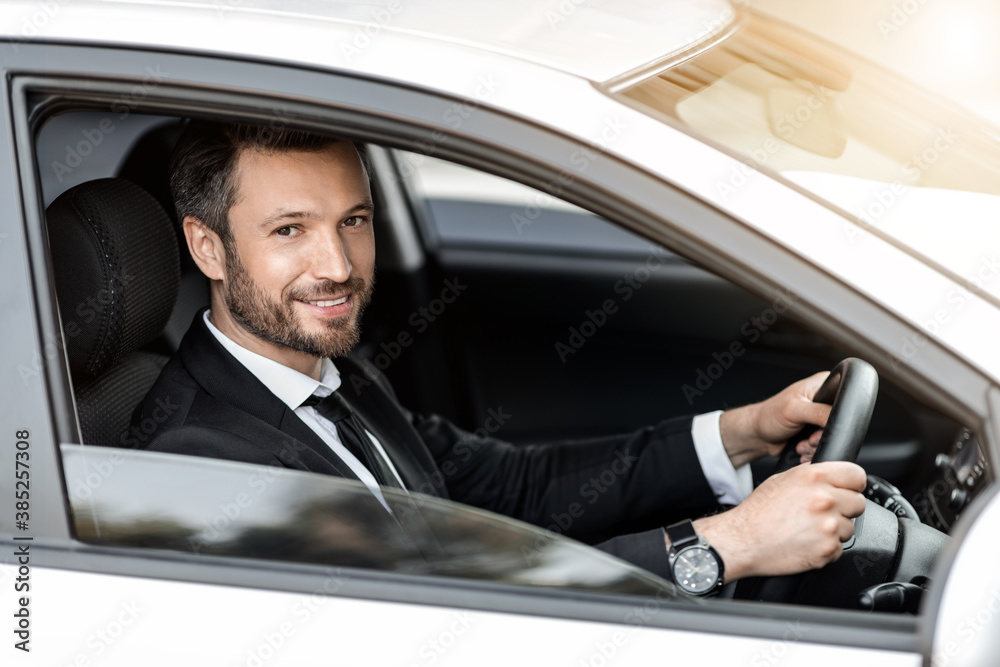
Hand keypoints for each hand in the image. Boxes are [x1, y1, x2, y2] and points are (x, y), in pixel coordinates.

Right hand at [689, 461, 866, 580]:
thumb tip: (832, 476)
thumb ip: (813, 476)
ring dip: (835, 530)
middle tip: (821, 514)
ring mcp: (828, 526)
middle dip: (844, 508)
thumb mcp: (783, 479)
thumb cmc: (758, 512)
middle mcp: (825, 499)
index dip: (851, 484)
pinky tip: (806, 542)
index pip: (856, 475)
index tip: (846, 490)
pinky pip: (839, 548)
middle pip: (858, 503)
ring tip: (808, 529)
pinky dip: (826, 548)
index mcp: (814, 477)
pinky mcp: (827, 549)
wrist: (743, 540)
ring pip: (850, 527)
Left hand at [719, 372, 831, 467]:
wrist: (757, 435)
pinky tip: (802, 449)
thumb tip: (840, 418)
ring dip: (817, 446)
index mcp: (822, 385)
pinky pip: (825, 445)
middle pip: (840, 421)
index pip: (844, 398)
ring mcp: (820, 418)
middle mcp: (824, 400)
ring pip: (833, 437)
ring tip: (803, 444)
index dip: (838, 416)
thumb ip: (819, 412)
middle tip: (810, 438)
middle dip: (824, 436)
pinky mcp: (816, 433)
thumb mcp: (795, 410)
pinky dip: (814, 451)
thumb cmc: (769, 415)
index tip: (823, 427)